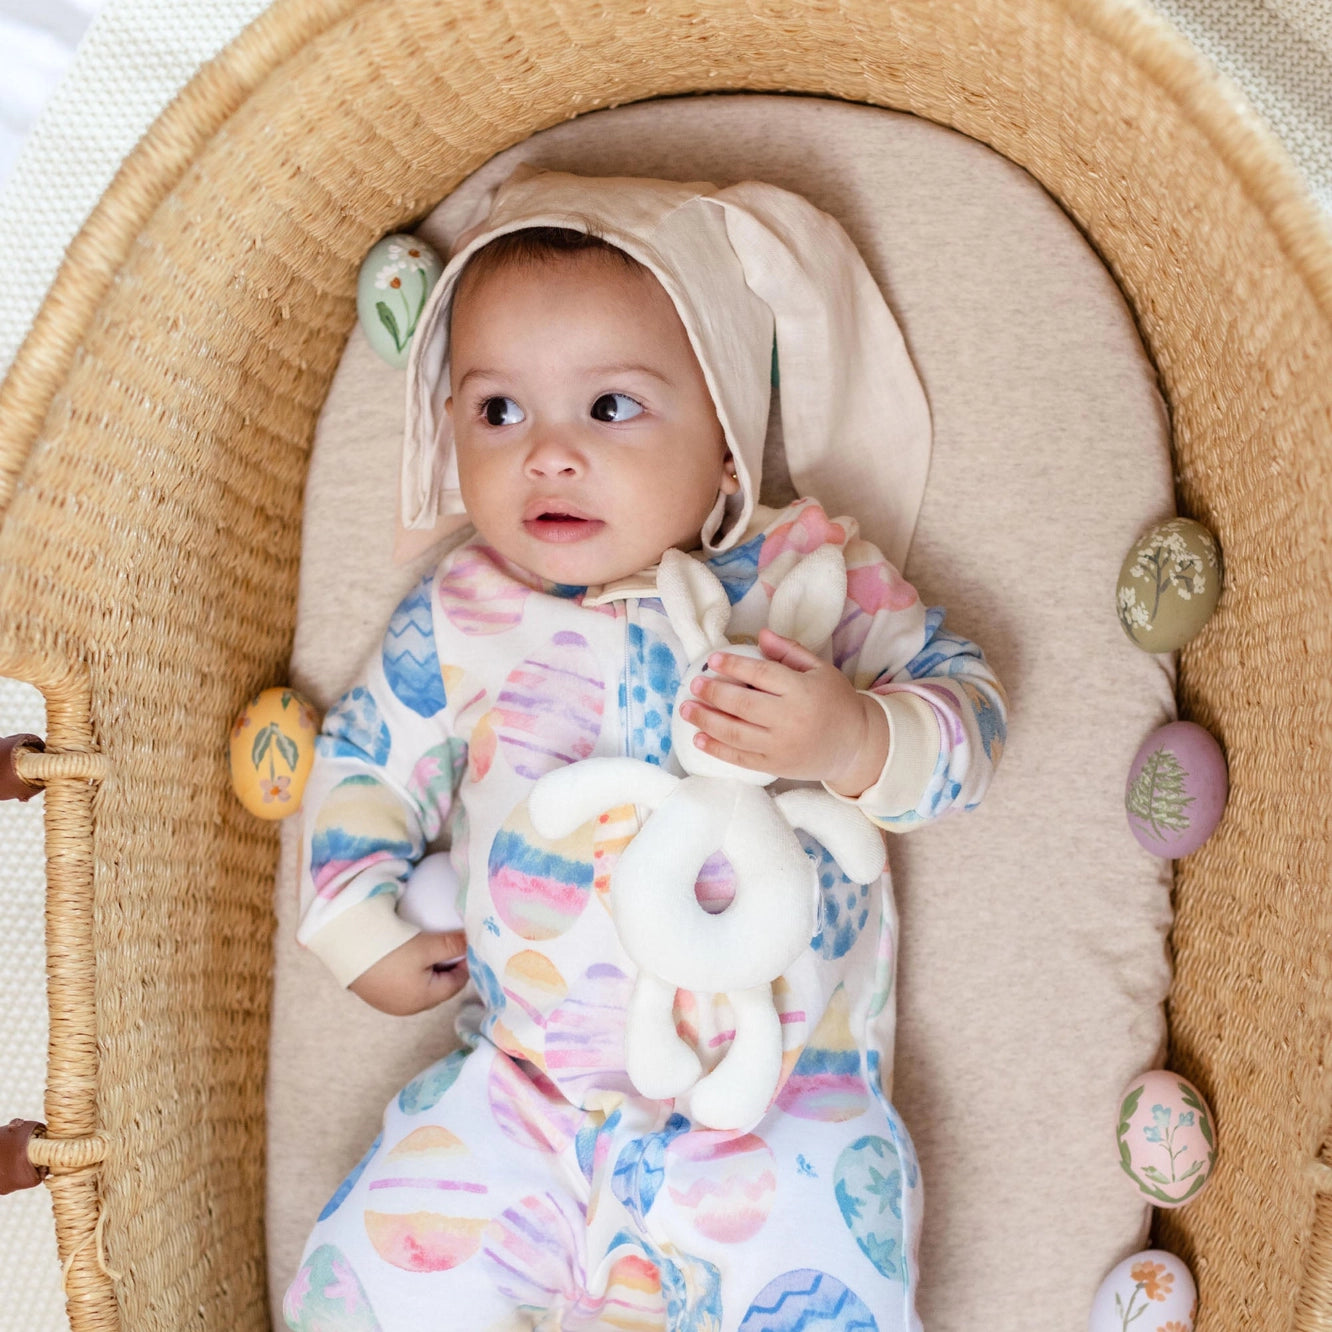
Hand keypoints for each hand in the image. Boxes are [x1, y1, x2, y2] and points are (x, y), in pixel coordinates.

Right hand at [348, 930, 469, 1015]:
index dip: (465, 963)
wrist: (347, 949)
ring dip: (430, 969)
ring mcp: (390, 1003)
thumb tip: (474, 942)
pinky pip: (405, 984)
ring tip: (430, 947)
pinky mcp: (377, 994)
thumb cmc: (392, 951)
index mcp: (425, 1000)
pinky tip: (408, 955)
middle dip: (448, 966)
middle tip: (450, 943)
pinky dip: (413, 971)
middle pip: (440, 986)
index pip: (457, 983)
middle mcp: (409, 1008)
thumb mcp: (427, 946)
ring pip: (422, 985)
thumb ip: (453, 945)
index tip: (466, 944)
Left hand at [679, 628, 889, 795]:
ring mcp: (781, 745)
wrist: (856, 745)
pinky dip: (716, 749)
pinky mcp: (775, 765)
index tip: (713, 659)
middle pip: (742, 704)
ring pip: (735, 732)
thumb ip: (789, 652)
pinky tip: (698, 738)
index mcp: (802, 690)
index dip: (734, 665)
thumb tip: (760, 634)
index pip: (761, 674)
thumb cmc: (836, 702)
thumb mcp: (820, 670)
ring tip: (686, 709)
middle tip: (694, 684)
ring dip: (706, 720)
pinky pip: (740, 758)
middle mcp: (790, 719)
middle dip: (714, 693)